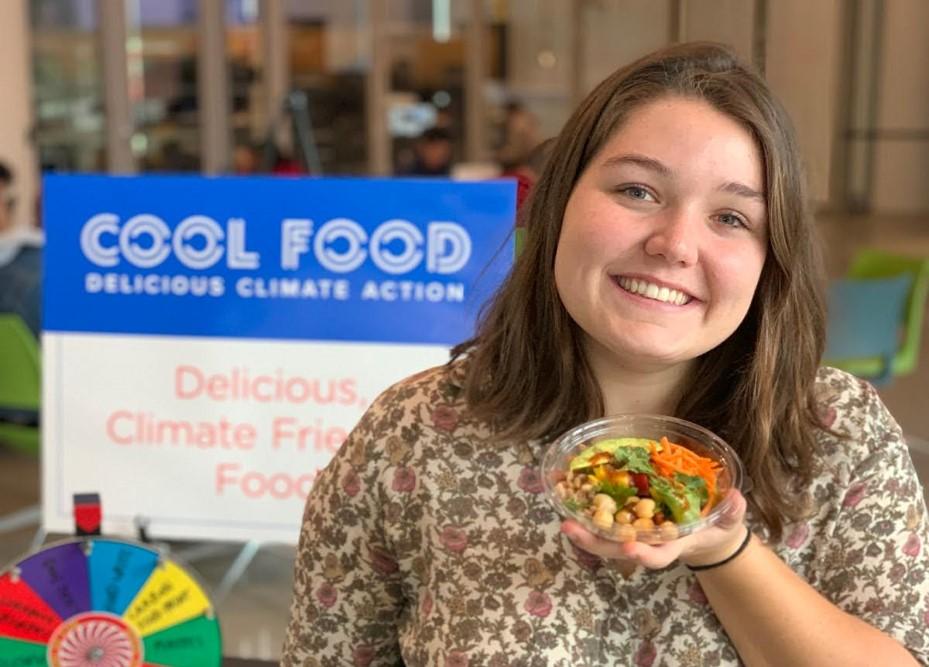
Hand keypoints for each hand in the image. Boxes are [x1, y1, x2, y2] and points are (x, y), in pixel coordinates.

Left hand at [560, 489, 748, 569]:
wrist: (706, 531)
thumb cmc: (717, 526)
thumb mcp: (729, 520)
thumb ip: (732, 511)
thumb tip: (736, 497)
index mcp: (673, 546)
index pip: (657, 556)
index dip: (643, 554)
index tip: (629, 548)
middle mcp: (649, 542)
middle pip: (617, 550)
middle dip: (594, 543)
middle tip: (570, 529)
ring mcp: (636, 533)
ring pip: (605, 538)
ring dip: (583, 528)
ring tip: (561, 515)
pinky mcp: (627, 519)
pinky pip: (604, 519)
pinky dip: (586, 510)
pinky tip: (567, 492)